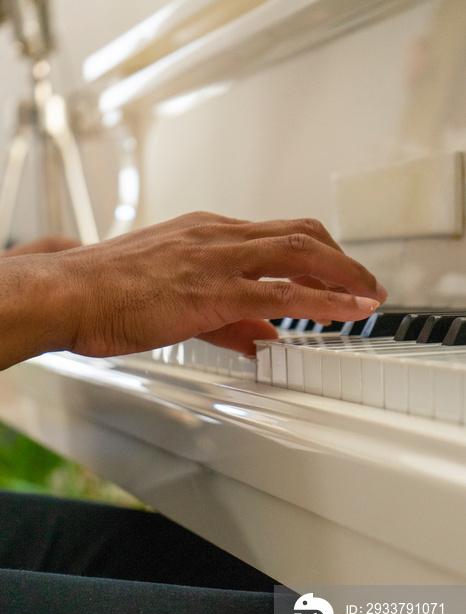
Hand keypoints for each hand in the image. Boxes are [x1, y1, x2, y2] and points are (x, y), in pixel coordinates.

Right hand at [0, 212, 386, 367]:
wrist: (70, 292)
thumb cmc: (109, 291)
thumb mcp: (175, 298)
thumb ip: (227, 319)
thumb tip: (262, 335)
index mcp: (206, 234)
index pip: (275, 233)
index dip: (314, 251)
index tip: (334, 269)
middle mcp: (217, 237)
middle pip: (299, 233)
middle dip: (340, 258)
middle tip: (363, 281)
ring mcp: (217, 259)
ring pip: (300, 254)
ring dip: (342, 275)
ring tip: (368, 295)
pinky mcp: (214, 289)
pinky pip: (281, 292)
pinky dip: (321, 300)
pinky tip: (344, 310)